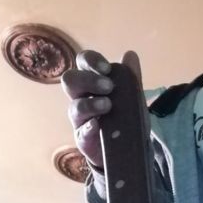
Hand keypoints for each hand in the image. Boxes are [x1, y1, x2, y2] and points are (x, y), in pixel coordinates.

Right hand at [61, 50, 143, 168]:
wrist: (127, 148)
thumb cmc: (124, 117)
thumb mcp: (132, 97)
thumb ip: (131, 78)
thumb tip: (130, 54)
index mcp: (91, 81)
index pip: (83, 62)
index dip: (91, 61)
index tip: (107, 68)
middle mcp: (80, 97)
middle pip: (70, 80)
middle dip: (88, 80)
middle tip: (109, 87)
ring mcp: (79, 119)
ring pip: (74, 107)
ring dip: (90, 103)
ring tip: (108, 105)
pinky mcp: (83, 139)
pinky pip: (81, 132)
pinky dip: (89, 128)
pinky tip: (97, 126)